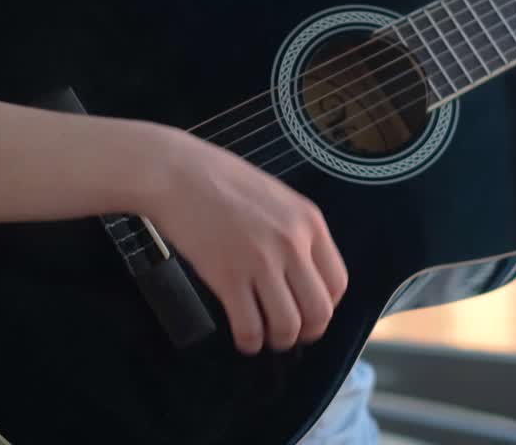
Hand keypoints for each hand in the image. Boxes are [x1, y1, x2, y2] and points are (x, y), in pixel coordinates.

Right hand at [141, 130, 347, 354]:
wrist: (177, 173)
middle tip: (290, 334)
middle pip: (319, 310)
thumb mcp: (277, 198)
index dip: (325, 306)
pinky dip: (249, 342)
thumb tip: (302, 273)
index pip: (338, 282)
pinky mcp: (227, 277)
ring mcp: (261, 262)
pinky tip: (244, 339)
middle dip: (308, 332)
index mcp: (310, 222)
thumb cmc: (223, 180)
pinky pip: (249, 326)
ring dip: (279, 340)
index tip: (309, 311)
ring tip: (266, 338)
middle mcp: (293, 244)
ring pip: (287, 325)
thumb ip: (295, 232)